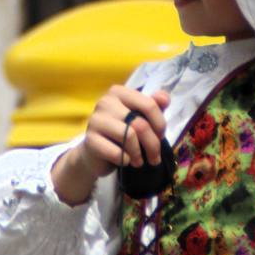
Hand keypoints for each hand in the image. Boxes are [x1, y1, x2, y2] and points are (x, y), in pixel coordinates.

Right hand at [52, 87, 170, 204]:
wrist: (95, 154)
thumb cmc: (121, 133)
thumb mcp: (140, 117)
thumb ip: (154, 106)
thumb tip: (165, 98)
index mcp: (119, 92)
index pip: (149, 105)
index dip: (160, 124)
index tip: (160, 137)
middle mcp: (105, 102)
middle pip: (141, 124)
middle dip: (153, 144)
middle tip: (155, 157)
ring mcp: (95, 120)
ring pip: (130, 136)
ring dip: (139, 154)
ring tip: (139, 161)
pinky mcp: (90, 140)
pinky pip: (116, 152)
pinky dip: (125, 160)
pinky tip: (125, 161)